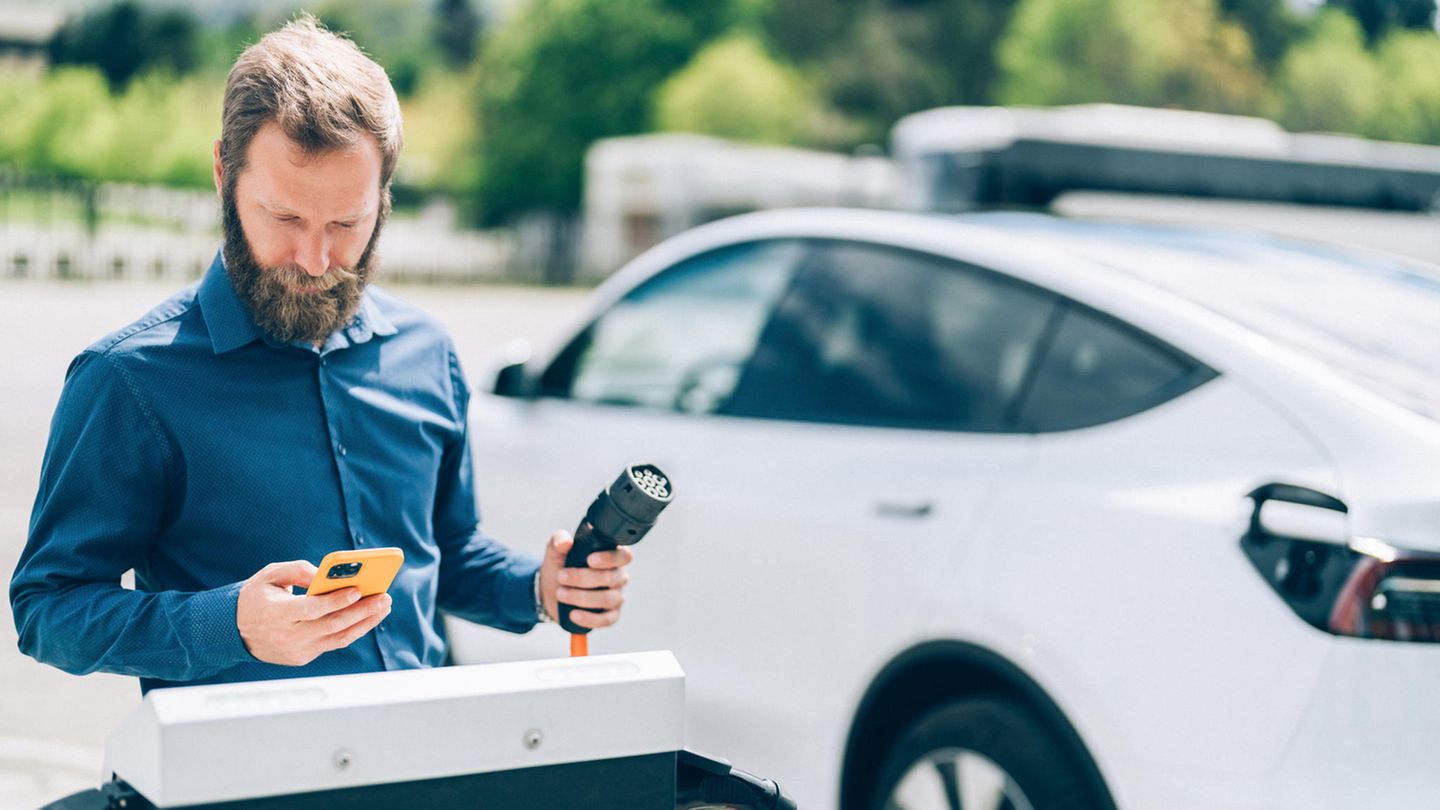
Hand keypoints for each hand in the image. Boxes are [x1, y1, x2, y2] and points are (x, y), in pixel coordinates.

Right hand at [236, 560, 390, 665]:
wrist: (234, 630)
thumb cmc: (256, 597)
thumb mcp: (270, 575)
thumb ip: (299, 571)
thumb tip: (329, 573)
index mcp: (275, 613)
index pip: (310, 609)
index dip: (335, 601)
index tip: (357, 590)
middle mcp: (287, 635)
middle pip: (331, 625)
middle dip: (362, 611)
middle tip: (384, 597)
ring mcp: (296, 650)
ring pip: (337, 638)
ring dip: (364, 623)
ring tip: (383, 607)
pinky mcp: (302, 658)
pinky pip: (332, 644)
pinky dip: (352, 630)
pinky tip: (367, 617)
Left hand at [537, 530, 633, 629]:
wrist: (550, 591)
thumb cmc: (560, 566)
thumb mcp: (556, 551)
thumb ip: (558, 541)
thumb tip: (565, 542)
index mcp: (611, 556)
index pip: (624, 555)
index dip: (610, 558)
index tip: (589, 560)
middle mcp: (618, 576)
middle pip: (612, 577)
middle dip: (584, 578)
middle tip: (561, 576)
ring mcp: (616, 597)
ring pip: (608, 599)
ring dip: (582, 597)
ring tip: (561, 593)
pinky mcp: (610, 616)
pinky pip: (606, 620)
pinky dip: (589, 618)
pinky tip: (574, 615)